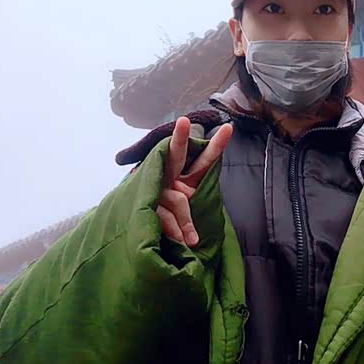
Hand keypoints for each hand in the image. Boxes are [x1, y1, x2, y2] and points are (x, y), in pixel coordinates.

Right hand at [155, 117, 231, 246]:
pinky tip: (179, 241)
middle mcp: (168, 176)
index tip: (229, 128)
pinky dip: (174, 231)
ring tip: (192, 241)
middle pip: (176, 155)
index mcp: (184, 177)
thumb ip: (188, 220)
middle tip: (183, 121)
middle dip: (180, 138)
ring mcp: (156, 187)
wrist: (135, 231)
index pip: (204, 161)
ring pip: (178, 200)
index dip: (217, 146)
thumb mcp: (185, 218)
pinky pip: (164, 216)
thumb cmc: (167, 221)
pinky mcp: (144, 201)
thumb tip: (192, 239)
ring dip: (186, 223)